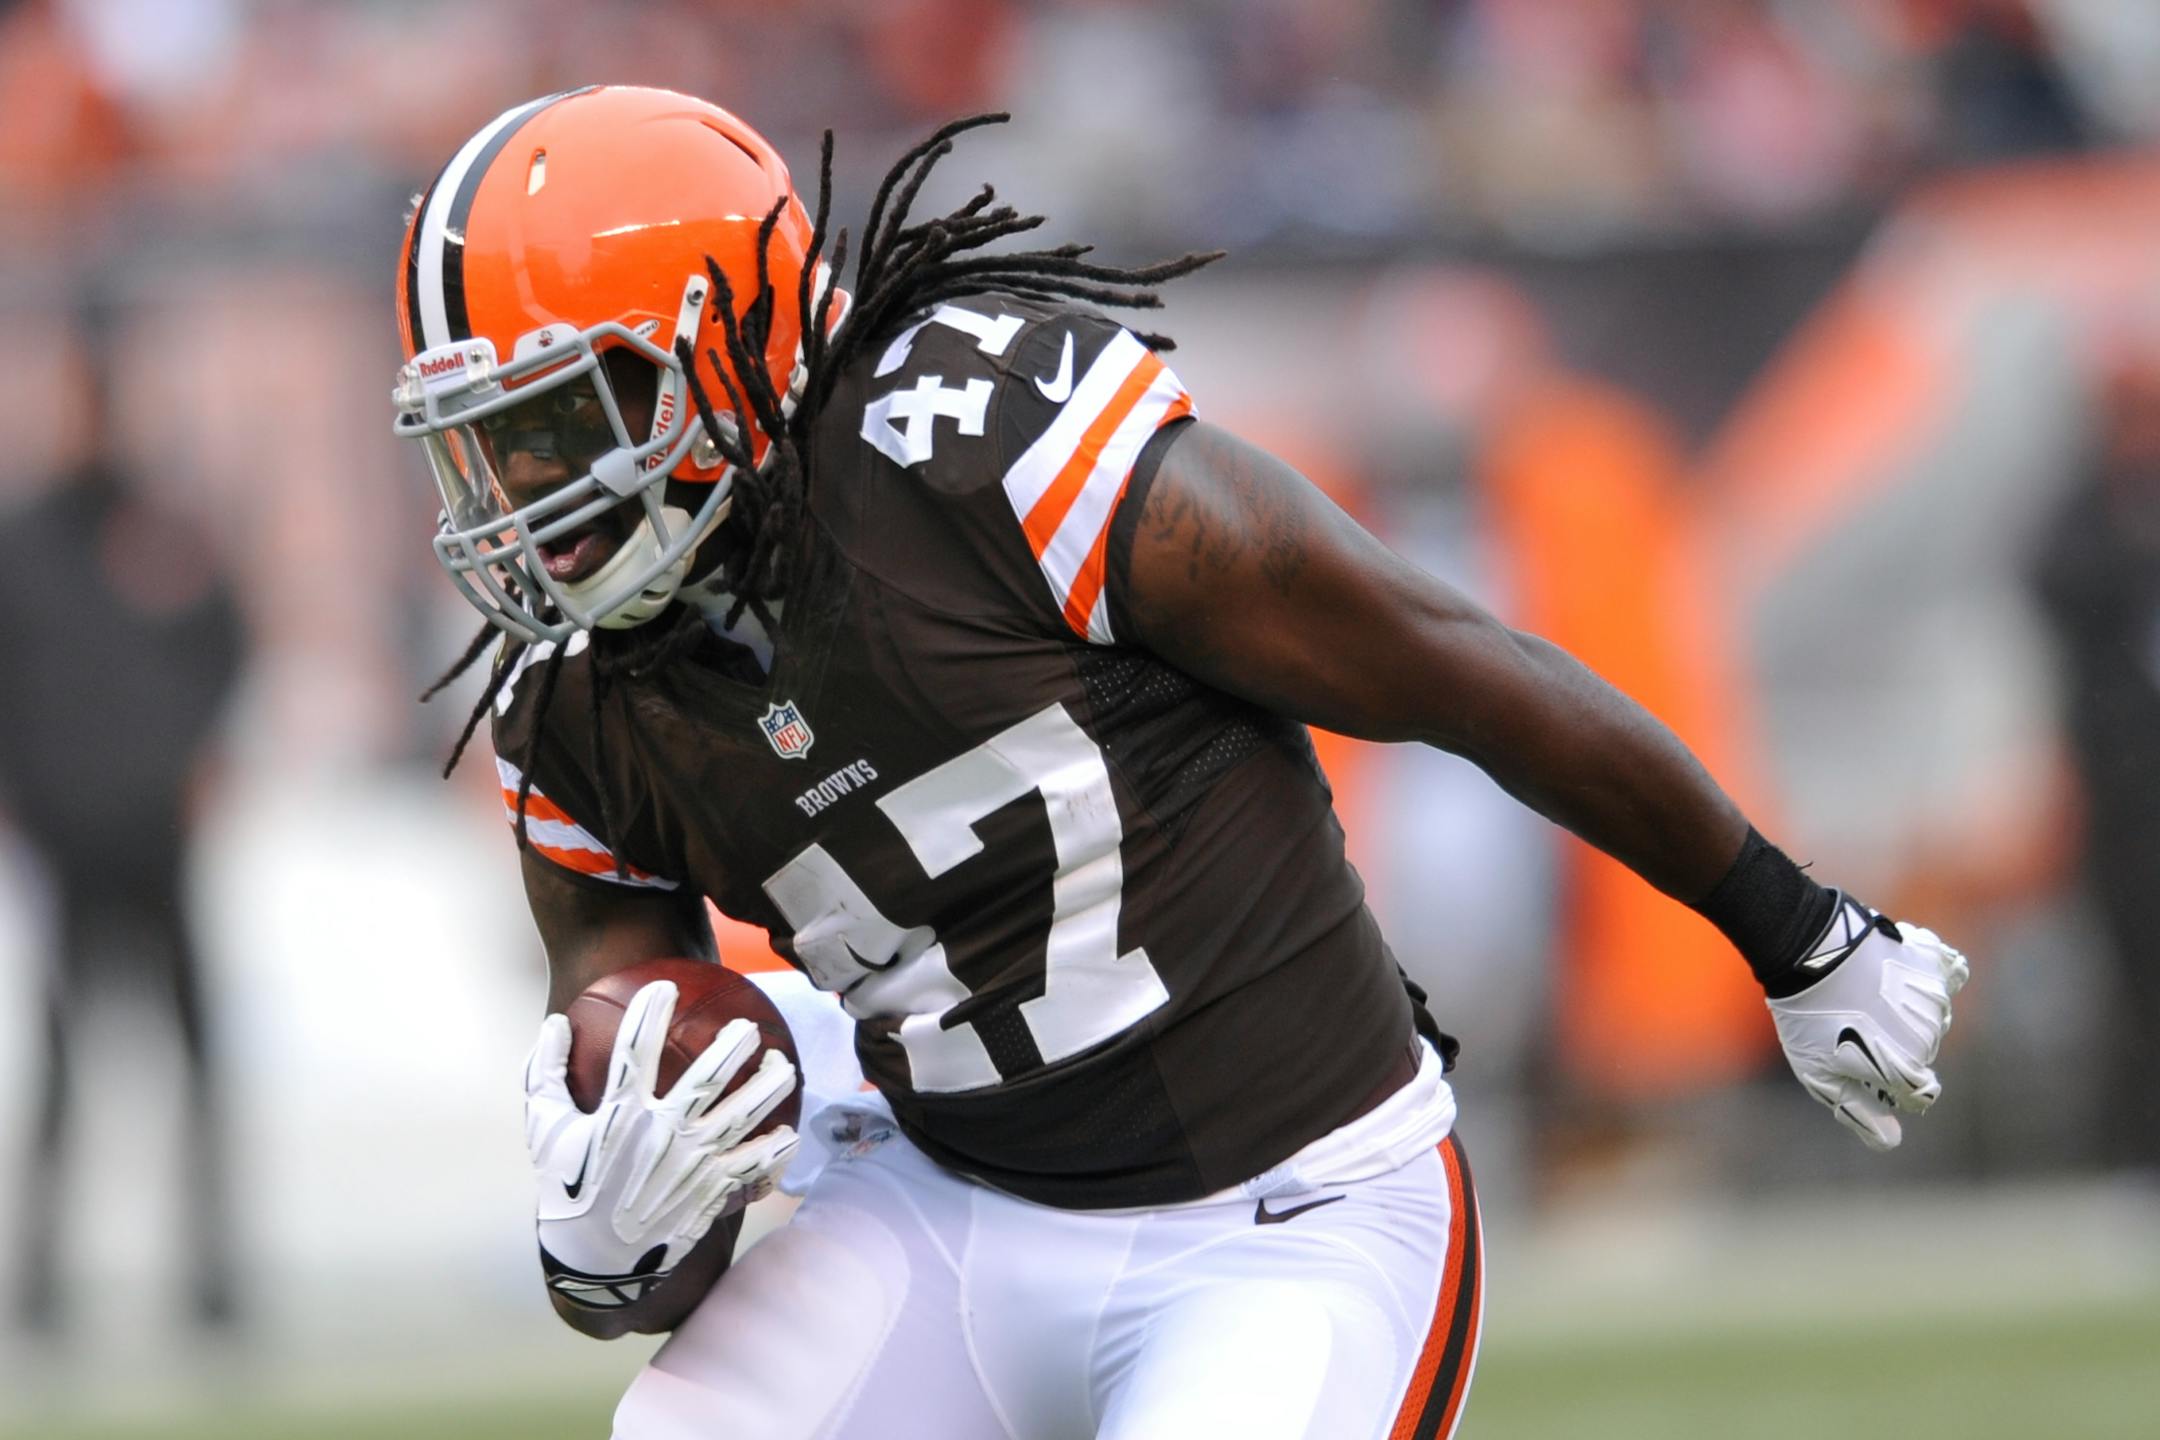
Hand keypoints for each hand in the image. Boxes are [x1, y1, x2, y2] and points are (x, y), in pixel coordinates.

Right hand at [524, 979, 799, 1315]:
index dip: (650, 1012)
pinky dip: (776, 1149)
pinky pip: (755, 1165)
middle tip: (748, 1028)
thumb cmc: (566, 1188)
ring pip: (744, 1115)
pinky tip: (789, 1131)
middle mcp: (662, 1134)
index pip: (636, 1049)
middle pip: (709, 1078)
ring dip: (770, 1086)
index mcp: (619, 1115)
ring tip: (785, 1064)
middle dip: (734, 1045)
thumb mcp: (545, 1130)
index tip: (664, 987)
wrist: (593, 1260)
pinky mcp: (712, 1192)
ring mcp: (692, 1164)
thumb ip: (546, 1073)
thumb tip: (553, 1022)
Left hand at [1766, 897, 1968, 1151]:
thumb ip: (1859, 1113)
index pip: (1919, 1095)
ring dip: (1906, 1012)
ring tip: (1865, 994)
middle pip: (1922, 1055)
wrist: (1808, 951)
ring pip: (1932, 1019)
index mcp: (1906, 1070)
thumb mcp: (1821, 1077)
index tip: (1864, 1064)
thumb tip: (1892, 1140)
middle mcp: (1930, 1037)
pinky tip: (1900, 971)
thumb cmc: (1809, 1019)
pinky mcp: (1934, 963)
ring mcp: (1935, 999)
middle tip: (1853, 1023)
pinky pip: (1952, 975)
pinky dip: (1932, 977)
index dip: (1891, 1086)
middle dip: (1895, 1047)